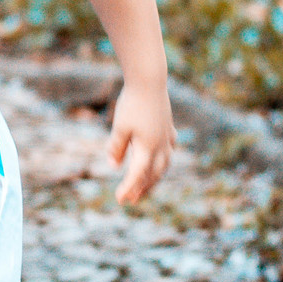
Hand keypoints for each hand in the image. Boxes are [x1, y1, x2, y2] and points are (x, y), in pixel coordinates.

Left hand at [107, 81, 175, 204]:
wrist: (149, 81)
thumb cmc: (132, 103)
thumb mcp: (119, 127)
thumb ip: (116, 148)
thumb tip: (113, 166)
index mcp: (147, 147)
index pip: (137, 174)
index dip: (129, 188)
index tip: (120, 200)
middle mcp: (160, 145)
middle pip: (153, 174)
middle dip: (143, 188)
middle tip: (132, 200)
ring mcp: (166, 136)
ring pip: (164, 164)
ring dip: (155, 177)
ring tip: (147, 186)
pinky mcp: (167, 126)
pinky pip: (169, 149)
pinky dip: (164, 159)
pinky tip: (162, 159)